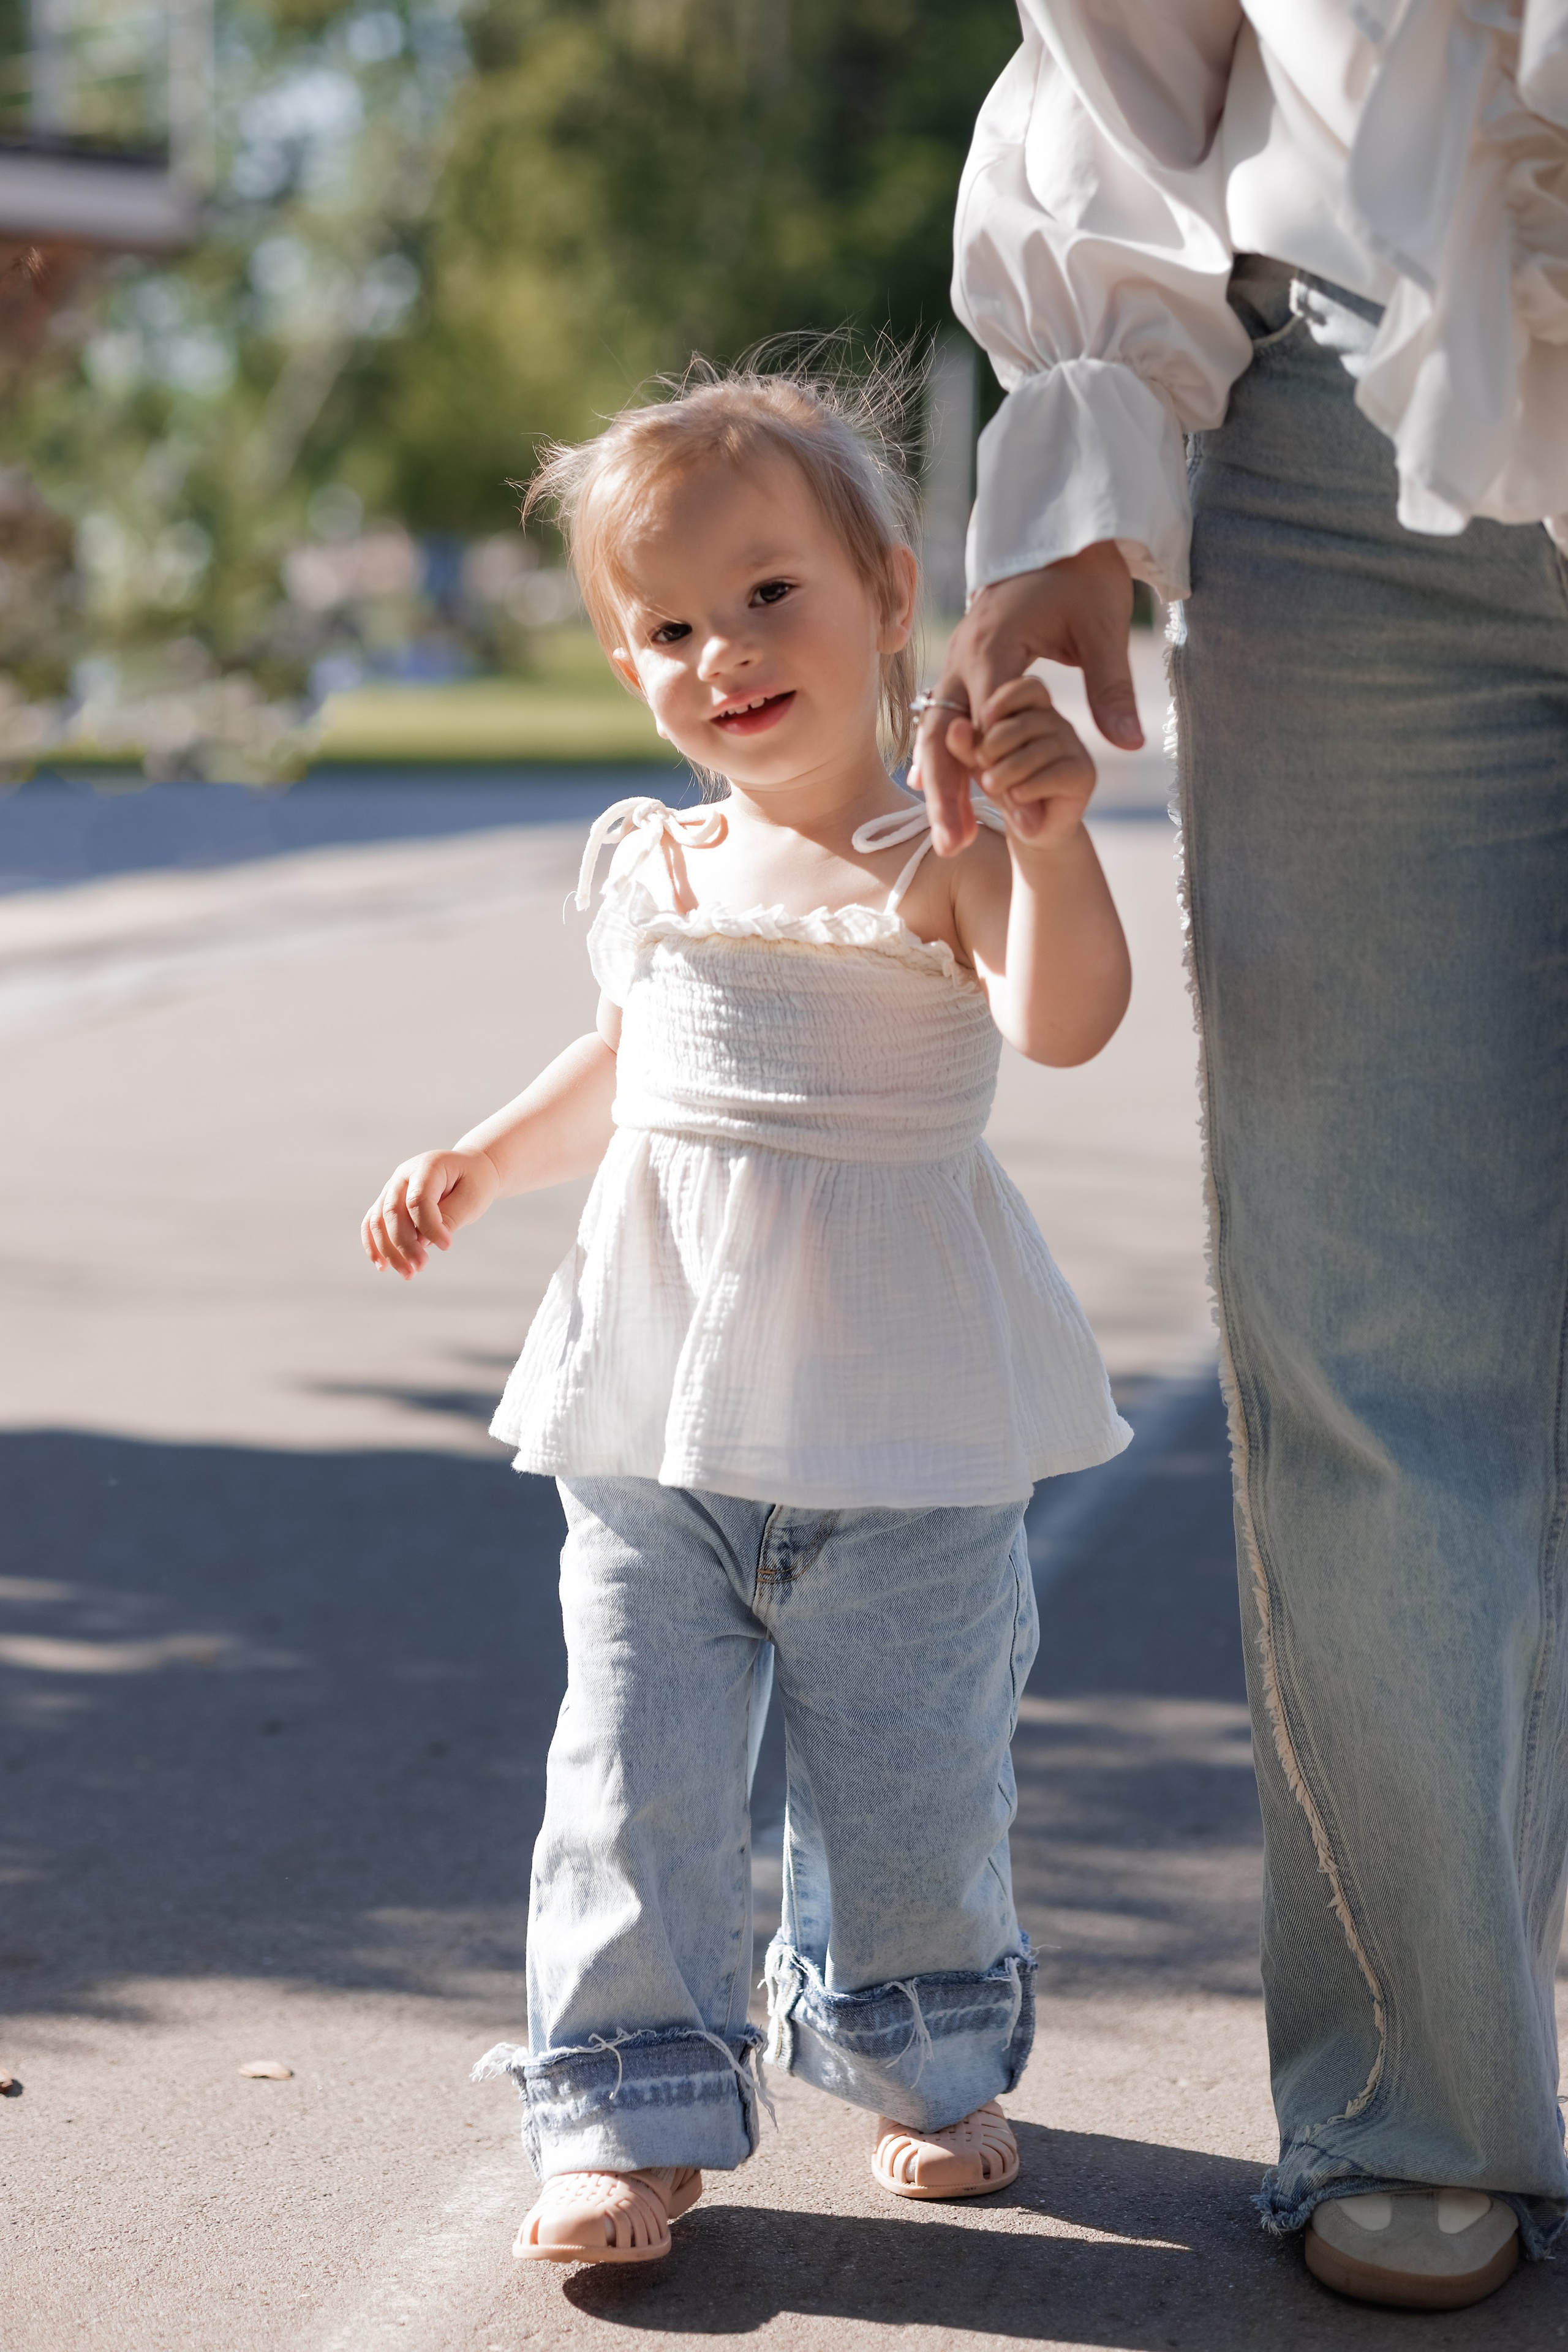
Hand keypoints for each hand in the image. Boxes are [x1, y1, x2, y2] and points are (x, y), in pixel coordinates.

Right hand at [361, 1147, 499, 1280]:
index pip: (418, 1199)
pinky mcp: (387, 1202)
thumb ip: (449, 1217)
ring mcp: (392, 1188)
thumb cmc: (473, 1182)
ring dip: (389, 1250)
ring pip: (379, 1221)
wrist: (469, 1170)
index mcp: (427, 1166)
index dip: (430, 1226)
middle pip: (393, 1212)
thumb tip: (423, 1242)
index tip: (447, 1246)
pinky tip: (382, 1266)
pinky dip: (374, 1245)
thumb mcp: (472, 1197)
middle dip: (405, 1244)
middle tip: (421, 1266)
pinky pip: (372, 1223)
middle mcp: (403, 1175)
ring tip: (408, 1273)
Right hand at [914, 541, 1141, 855]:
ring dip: (939, 786)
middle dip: (945, 793)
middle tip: (951, 846)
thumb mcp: (1104, 628)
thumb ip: (1112, 687)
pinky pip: (942, 722)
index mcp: (995, 647)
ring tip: (948, 840)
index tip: (1010, 813)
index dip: (996, 768)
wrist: (1057, 533)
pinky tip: (935, 799)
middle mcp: (964, 658)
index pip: (986, 720)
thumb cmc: (1083, 578)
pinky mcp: (962, 669)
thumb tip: (1130, 744)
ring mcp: (957, 664)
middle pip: (944, 736)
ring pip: (936, 734)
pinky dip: (940, 760)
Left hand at [950, 676, 1094, 851]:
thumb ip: (966, 745)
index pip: (1027, 688)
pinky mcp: (1084, 773)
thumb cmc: (1003, 785)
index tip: (984, 719)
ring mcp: (1074, 746)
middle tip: (980, 765)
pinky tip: (1016, 796)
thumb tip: (956, 728)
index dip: (1005, 700)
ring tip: (990, 785)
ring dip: (1007, 771)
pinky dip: (1028, 788)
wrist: (1030, 827)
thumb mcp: (978, 763)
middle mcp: (1058, 722)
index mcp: (1034, 709)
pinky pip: (1054, 774)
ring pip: (1037, 751)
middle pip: (1026, 722)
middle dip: (995, 745)